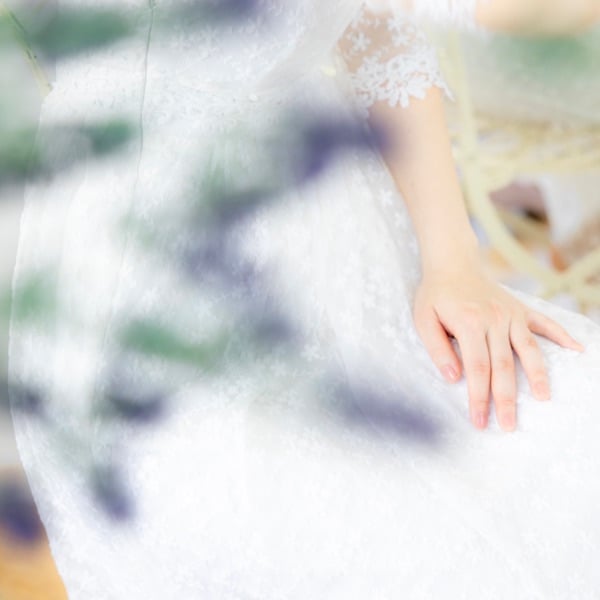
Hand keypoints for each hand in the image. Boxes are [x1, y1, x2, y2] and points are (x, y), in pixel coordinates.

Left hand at [413, 264, 584, 431]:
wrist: (452, 263)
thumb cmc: (435, 295)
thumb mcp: (423, 319)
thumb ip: (437, 348)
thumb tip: (453, 377)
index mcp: (470, 324)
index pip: (477, 369)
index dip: (479, 397)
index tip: (480, 421)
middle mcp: (495, 320)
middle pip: (504, 366)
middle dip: (506, 399)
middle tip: (509, 425)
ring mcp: (511, 314)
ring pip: (528, 349)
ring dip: (537, 375)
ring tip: (544, 399)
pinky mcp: (520, 308)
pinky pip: (544, 323)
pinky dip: (561, 335)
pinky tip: (577, 349)